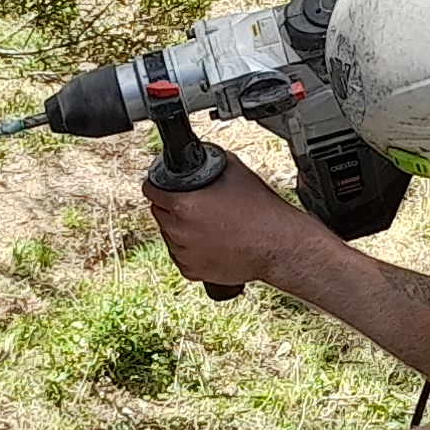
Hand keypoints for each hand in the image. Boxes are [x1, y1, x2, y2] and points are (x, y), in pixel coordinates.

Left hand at [146, 150, 309, 290]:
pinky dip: (190, 248)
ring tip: (206, 224)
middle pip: (158, 213)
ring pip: (169, 235)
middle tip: (191, 204)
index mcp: (183, 205)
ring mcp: (185, 253)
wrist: (278, 245)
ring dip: (179, 228)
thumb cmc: (261, 211)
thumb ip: (210, 164)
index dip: (156, 185)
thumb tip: (201, 158)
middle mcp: (179, 231)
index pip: (151, 191)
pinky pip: (181, 255)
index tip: (160, 185)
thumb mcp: (235, 171)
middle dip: (170, 206)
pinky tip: (210, 241)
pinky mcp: (193, 271)